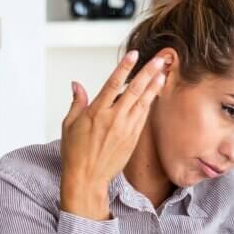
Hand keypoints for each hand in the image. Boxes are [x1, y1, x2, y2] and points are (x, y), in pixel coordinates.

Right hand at [59, 51, 165, 219]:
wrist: (87, 178)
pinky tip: (155, 94)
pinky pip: (143, 116)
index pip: (113, 84)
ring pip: (143, 102)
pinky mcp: (133, 138)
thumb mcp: (69, 124)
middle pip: (135, 90)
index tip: (134, 55)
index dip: (125, 68)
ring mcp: (126, 129)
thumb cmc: (76, 153)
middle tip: (160, 60)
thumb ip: (77, 102)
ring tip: (164, 73)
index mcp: (96, 112)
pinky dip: (149, 103)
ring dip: (154, 86)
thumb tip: (77, 85)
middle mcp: (113, 119)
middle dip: (148, 72)